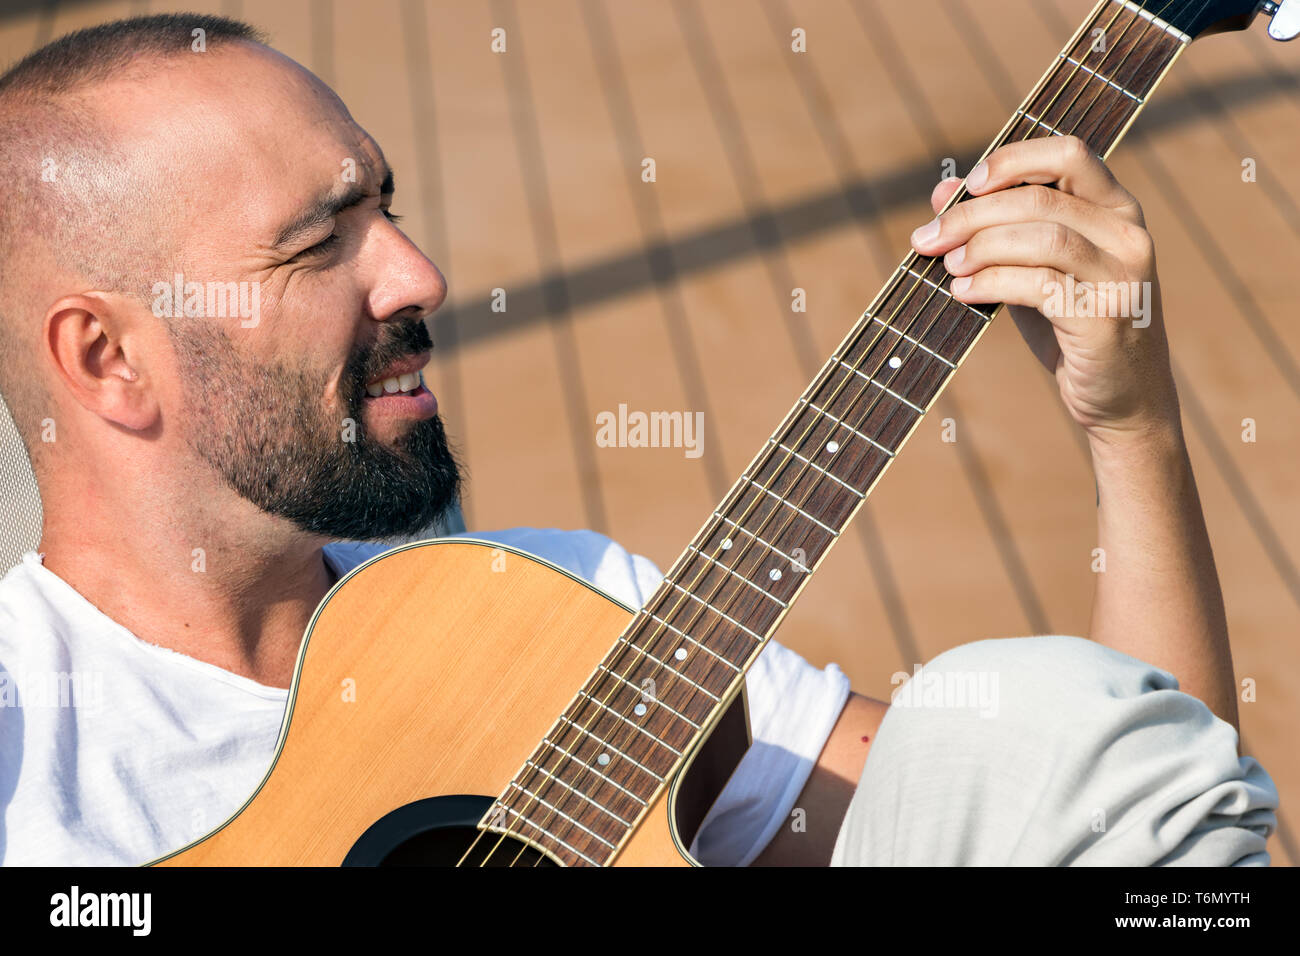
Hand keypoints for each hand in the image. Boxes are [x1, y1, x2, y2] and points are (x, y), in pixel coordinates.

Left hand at [909, 135, 1179, 445]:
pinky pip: (1039, 284)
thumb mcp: (1035, 271)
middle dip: (972, 215)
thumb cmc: (1073, 329)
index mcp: (1117, 210)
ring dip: (981, 248)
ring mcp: (1122, 275)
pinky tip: (964, 293)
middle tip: (928, 238)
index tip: (967, 184)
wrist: (1123, 400)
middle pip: (1040, 198)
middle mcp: (1127, 235)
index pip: (1069, 154)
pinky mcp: (1105, 315)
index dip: (1013, 160)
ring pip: (1042, 237)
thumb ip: (998, 230)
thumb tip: (941, 190)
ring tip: (948, 267)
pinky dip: (992, 282)